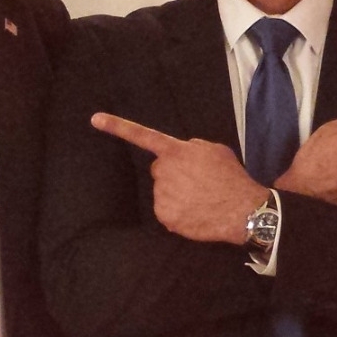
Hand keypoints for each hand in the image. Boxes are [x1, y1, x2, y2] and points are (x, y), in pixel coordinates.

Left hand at [92, 113, 267, 244]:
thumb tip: (182, 152)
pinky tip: (196, 212)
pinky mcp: (165, 217)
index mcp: (175, 151)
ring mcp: (162, 195)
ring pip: (164, 192)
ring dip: (177, 194)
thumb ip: (192, 147)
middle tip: (197, 182)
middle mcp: (163, 171)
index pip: (142, 135)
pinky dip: (179, 213)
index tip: (95, 119)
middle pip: (160, 170)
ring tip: (201, 198)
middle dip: (173, 174)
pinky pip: (167, 212)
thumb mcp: (215, 150)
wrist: (241, 209)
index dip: (117, 126)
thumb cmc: (231, 177)